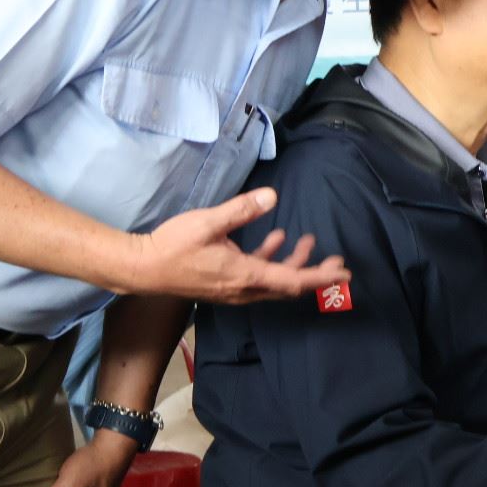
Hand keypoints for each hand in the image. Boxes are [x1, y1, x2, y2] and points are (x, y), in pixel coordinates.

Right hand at [128, 188, 348, 301]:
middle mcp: (245, 289)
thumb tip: (272, 196)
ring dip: (293, 263)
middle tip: (335, 259)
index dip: (320, 277)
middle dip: (315, 272)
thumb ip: (242, 210)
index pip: (293, 280)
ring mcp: (235, 289)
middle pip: (290, 285)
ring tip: (307, 241)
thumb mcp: (209, 222)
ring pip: (275, 281)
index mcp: (245, 275)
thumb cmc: (174, 246)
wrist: (143, 268)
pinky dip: (271, 260)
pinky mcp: (226, 284)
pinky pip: (258, 277)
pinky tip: (274, 239)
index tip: (343, 272)